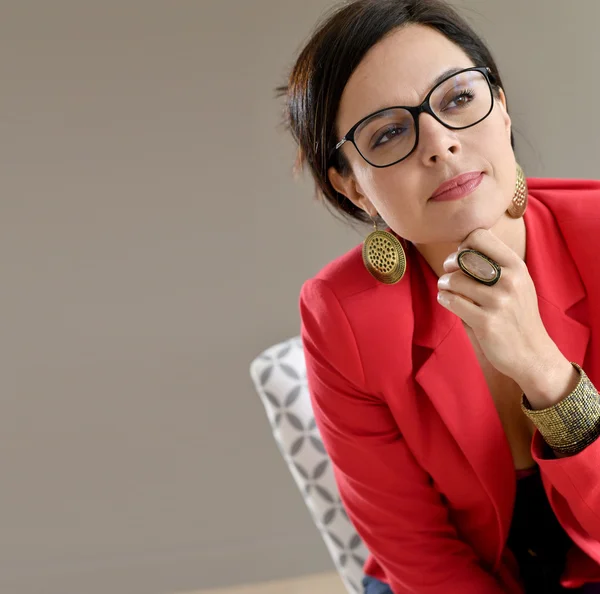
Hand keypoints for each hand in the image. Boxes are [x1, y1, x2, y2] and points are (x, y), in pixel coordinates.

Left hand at [436, 228, 561, 385]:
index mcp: (517, 266)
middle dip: (449, 264)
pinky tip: (446, 300)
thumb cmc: (517, 315)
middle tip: (449, 273)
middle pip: (463, 256)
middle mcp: (510, 280)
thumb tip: (460, 248)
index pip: (479, 236)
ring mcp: (499, 302)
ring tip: (446, 289)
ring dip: (444, 283)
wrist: (532, 354)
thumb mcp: (517, 282)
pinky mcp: (486, 322)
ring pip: (454, 280)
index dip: (463, 245)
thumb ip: (495, 265)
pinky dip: (444, 298)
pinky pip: (452, 301)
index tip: (461, 258)